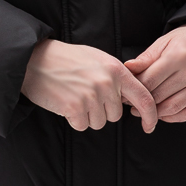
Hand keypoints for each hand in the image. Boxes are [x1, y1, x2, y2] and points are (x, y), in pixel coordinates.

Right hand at [21, 39, 157, 132]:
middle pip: (116, 114)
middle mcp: (106, 83)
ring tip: (74, 96)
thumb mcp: (98, 59)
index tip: (150, 126)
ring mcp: (91, 96)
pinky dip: (74, 119)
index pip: (143, 97)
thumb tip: (132, 98)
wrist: (34, 59)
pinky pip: (82, 125)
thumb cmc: (66, 59)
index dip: (151, 115)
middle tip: (85, 94)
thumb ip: (117, 76)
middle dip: (103, 110)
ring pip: (99, 122)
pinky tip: (65, 103)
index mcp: (116, 69)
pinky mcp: (74, 108)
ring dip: (87, 115)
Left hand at [123, 21, 185, 122]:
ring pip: (173, 108)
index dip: (134, 90)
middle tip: (132, 104)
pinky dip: (174, 117)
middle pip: (160, 95)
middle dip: (142, 102)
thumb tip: (128, 69)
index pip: (150, 80)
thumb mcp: (166, 41)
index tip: (126, 94)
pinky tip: (163, 114)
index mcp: (178, 55)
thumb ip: (147, 57)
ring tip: (145, 111)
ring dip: (155, 113)